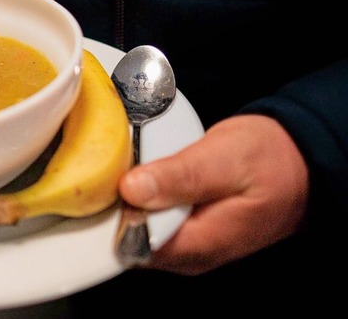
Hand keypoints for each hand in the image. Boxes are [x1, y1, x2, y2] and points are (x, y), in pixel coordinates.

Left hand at [118, 114, 308, 274]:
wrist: (299, 162)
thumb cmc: (271, 160)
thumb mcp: (225, 159)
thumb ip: (180, 177)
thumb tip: (133, 189)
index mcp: (199, 244)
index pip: (132, 243)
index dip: (116, 211)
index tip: (113, 180)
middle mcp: (191, 254)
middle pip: (130, 237)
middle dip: (122, 202)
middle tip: (129, 164)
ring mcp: (189, 245)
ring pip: (139, 226)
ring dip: (134, 196)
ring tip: (147, 164)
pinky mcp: (188, 230)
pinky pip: (153, 218)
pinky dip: (147, 195)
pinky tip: (156, 174)